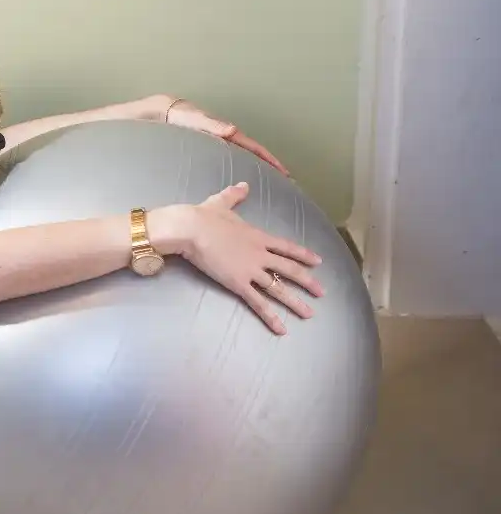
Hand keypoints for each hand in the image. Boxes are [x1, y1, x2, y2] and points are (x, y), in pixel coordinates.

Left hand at [150, 95, 289, 175]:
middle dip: (270, 167)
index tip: (284, 172)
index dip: (270, 159)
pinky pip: (232, 159)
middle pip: (254, 154)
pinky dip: (242, 167)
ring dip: (258, 168)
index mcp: (228, 133)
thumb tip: (233, 129)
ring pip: (244, 157)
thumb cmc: (182, 116)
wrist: (168, 112)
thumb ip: (213, 124)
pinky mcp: (212, 148)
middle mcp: (228, 138)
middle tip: (285, 183)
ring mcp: (221, 143)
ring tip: (270, 185)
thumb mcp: (197, 119)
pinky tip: (240, 181)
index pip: (254, 148)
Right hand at [168, 182, 324, 334]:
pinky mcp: (238, 283)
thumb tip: (243, 185)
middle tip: (322, 292)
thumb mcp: (220, 202)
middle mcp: (260, 254)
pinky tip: (281, 329)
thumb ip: (234, 195)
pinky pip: (258, 303)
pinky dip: (270, 316)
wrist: (191, 229)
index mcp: (258, 236)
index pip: (286, 247)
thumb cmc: (203, 216)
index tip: (318, 262)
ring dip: (295, 302)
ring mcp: (251, 270)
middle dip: (308, 281)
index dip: (303, 254)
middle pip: (289, 270)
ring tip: (308, 314)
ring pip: (278, 289)